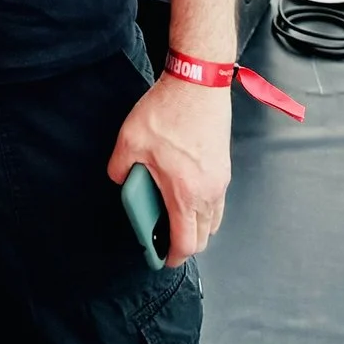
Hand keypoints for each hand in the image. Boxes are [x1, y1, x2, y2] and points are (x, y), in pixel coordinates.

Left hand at [107, 75, 230, 267]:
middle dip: (185, 243)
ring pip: (213, 218)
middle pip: (204, 236)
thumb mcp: (130, 140)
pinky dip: (203, 206)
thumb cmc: (166, 112)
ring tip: (172, 213)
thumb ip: (119, 168)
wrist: (198, 84)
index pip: (186, 242)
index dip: (173, 256)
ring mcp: (220, 180)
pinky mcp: (223, 166)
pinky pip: (217, 200)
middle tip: (163, 237)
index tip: (161, 258)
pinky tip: (183, 190)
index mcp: (185, 193)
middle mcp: (209, 192)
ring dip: (196, 224)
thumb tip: (119, 180)